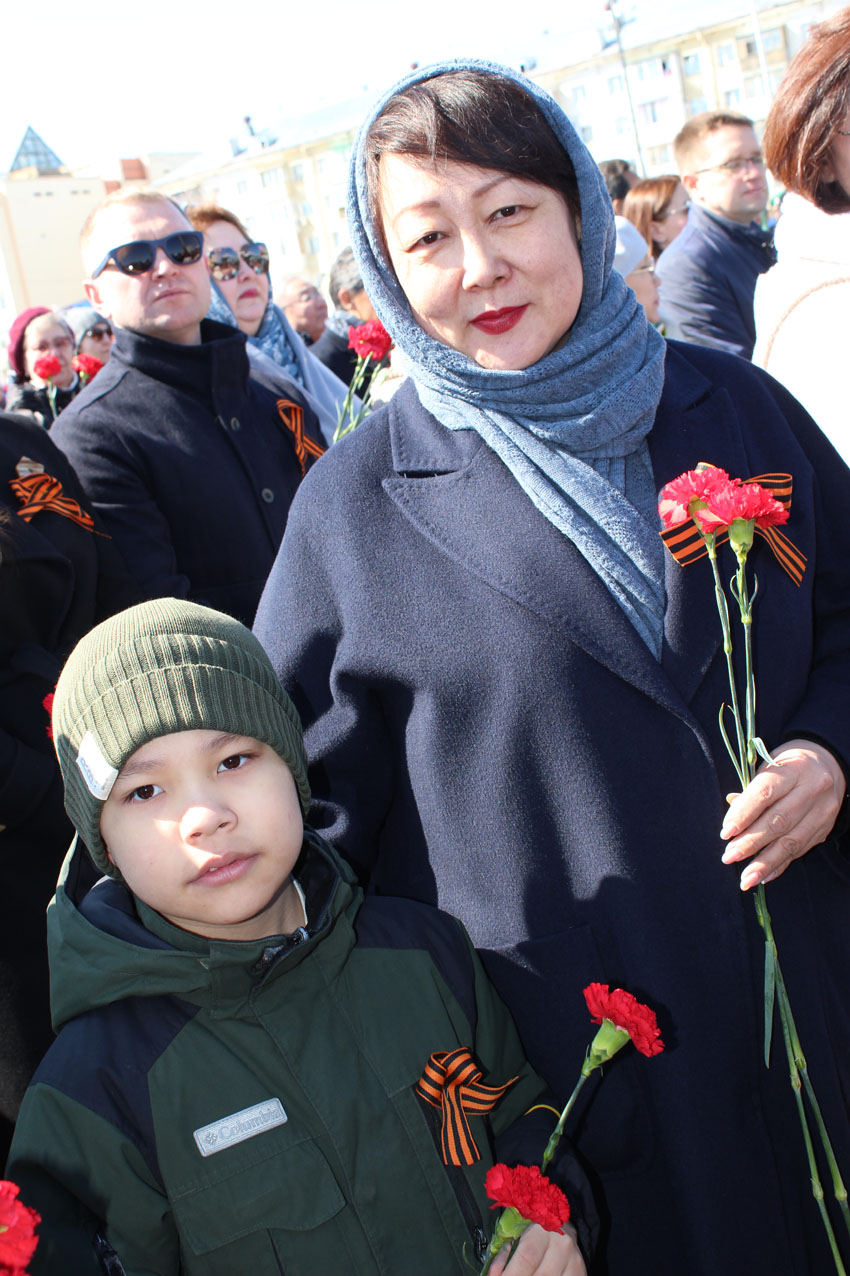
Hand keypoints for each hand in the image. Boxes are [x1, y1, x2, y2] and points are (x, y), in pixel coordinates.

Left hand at [489, 1222, 585, 1275]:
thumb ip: (504, 1254)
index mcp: (544, 1229)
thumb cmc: (535, 1227)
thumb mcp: (517, 1232)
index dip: (511, 1274)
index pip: (527, 1257)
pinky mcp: (581, 1273)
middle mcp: (563, 1245)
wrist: (563, 1225)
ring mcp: (575, 1261)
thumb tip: (494, 1275)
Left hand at [720, 739, 844, 889]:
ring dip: (765, 863)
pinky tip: (764, 876)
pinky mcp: (825, 828)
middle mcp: (812, 790)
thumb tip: (732, 811)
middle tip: (729, 856)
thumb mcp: (769, 764)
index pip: (765, 793)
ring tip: (745, 878)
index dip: (743, 814)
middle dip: (750, 843)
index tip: (726, 832)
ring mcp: (822, 811)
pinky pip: (800, 850)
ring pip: (791, 842)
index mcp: (794, 768)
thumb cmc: (789, 764)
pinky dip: (780, 865)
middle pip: (778, 821)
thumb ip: (751, 790)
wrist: (828, 765)